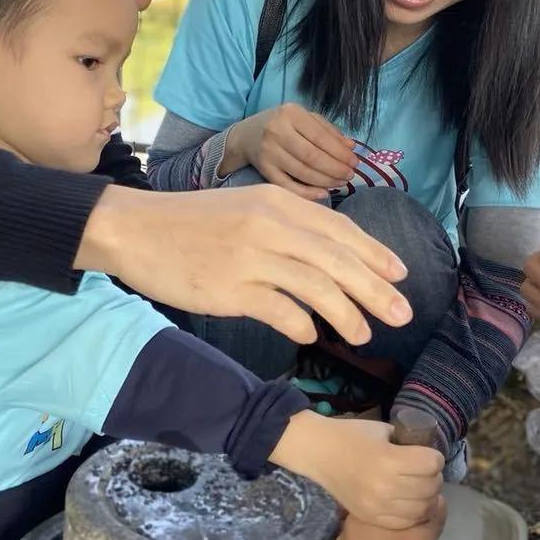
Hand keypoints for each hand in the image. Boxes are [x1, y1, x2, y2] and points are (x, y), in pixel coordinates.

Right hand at [78, 185, 413, 345]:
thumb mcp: (246, 207)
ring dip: (347, 315)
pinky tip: (311, 335)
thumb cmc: (192, 222)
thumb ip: (288, 223)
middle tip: (402, 314)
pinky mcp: (230, 289)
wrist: (137, 229)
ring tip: (362, 334)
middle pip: (339, 261)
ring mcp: (250, 258)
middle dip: (376, 290)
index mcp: (278, 203)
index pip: (341, 230)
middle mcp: (269, 226)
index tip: (400, 276)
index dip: (376, 255)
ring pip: (318, 288)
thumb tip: (332, 251)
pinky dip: (302, 325)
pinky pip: (281, 311)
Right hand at [225, 104, 356, 199]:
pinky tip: (323, 193)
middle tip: (349, 175)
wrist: (246, 135)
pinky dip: (307, 192)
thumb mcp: (304, 119)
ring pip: (302, 172)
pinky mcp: (264, 170)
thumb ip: (328, 130)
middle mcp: (277, 131)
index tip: (354, 162)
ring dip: (326, 181)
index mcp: (291, 113)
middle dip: (335, 169)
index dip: (340, 152)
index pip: (320, 137)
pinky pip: (288, 186)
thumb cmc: (282, 125)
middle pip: (312, 156)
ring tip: (340, 183)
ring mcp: (269, 152)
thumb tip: (351, 147)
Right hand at [272, 413, 443, 526]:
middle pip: (430, 487)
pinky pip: (405, 521)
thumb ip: (406, 442)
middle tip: (424, 472)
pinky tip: (409, 502)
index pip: (432, 464)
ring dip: (426, 497)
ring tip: (419, 488)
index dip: (435, 457)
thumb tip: (426, 453)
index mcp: (388, 459)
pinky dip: (413, 513)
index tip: (427, 455)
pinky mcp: (370, 517)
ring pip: (422, 508)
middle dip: (433, 477)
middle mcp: (385, 485)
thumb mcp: (382, 430)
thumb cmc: (350, 436)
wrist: (318, 453)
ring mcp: (377, 505)